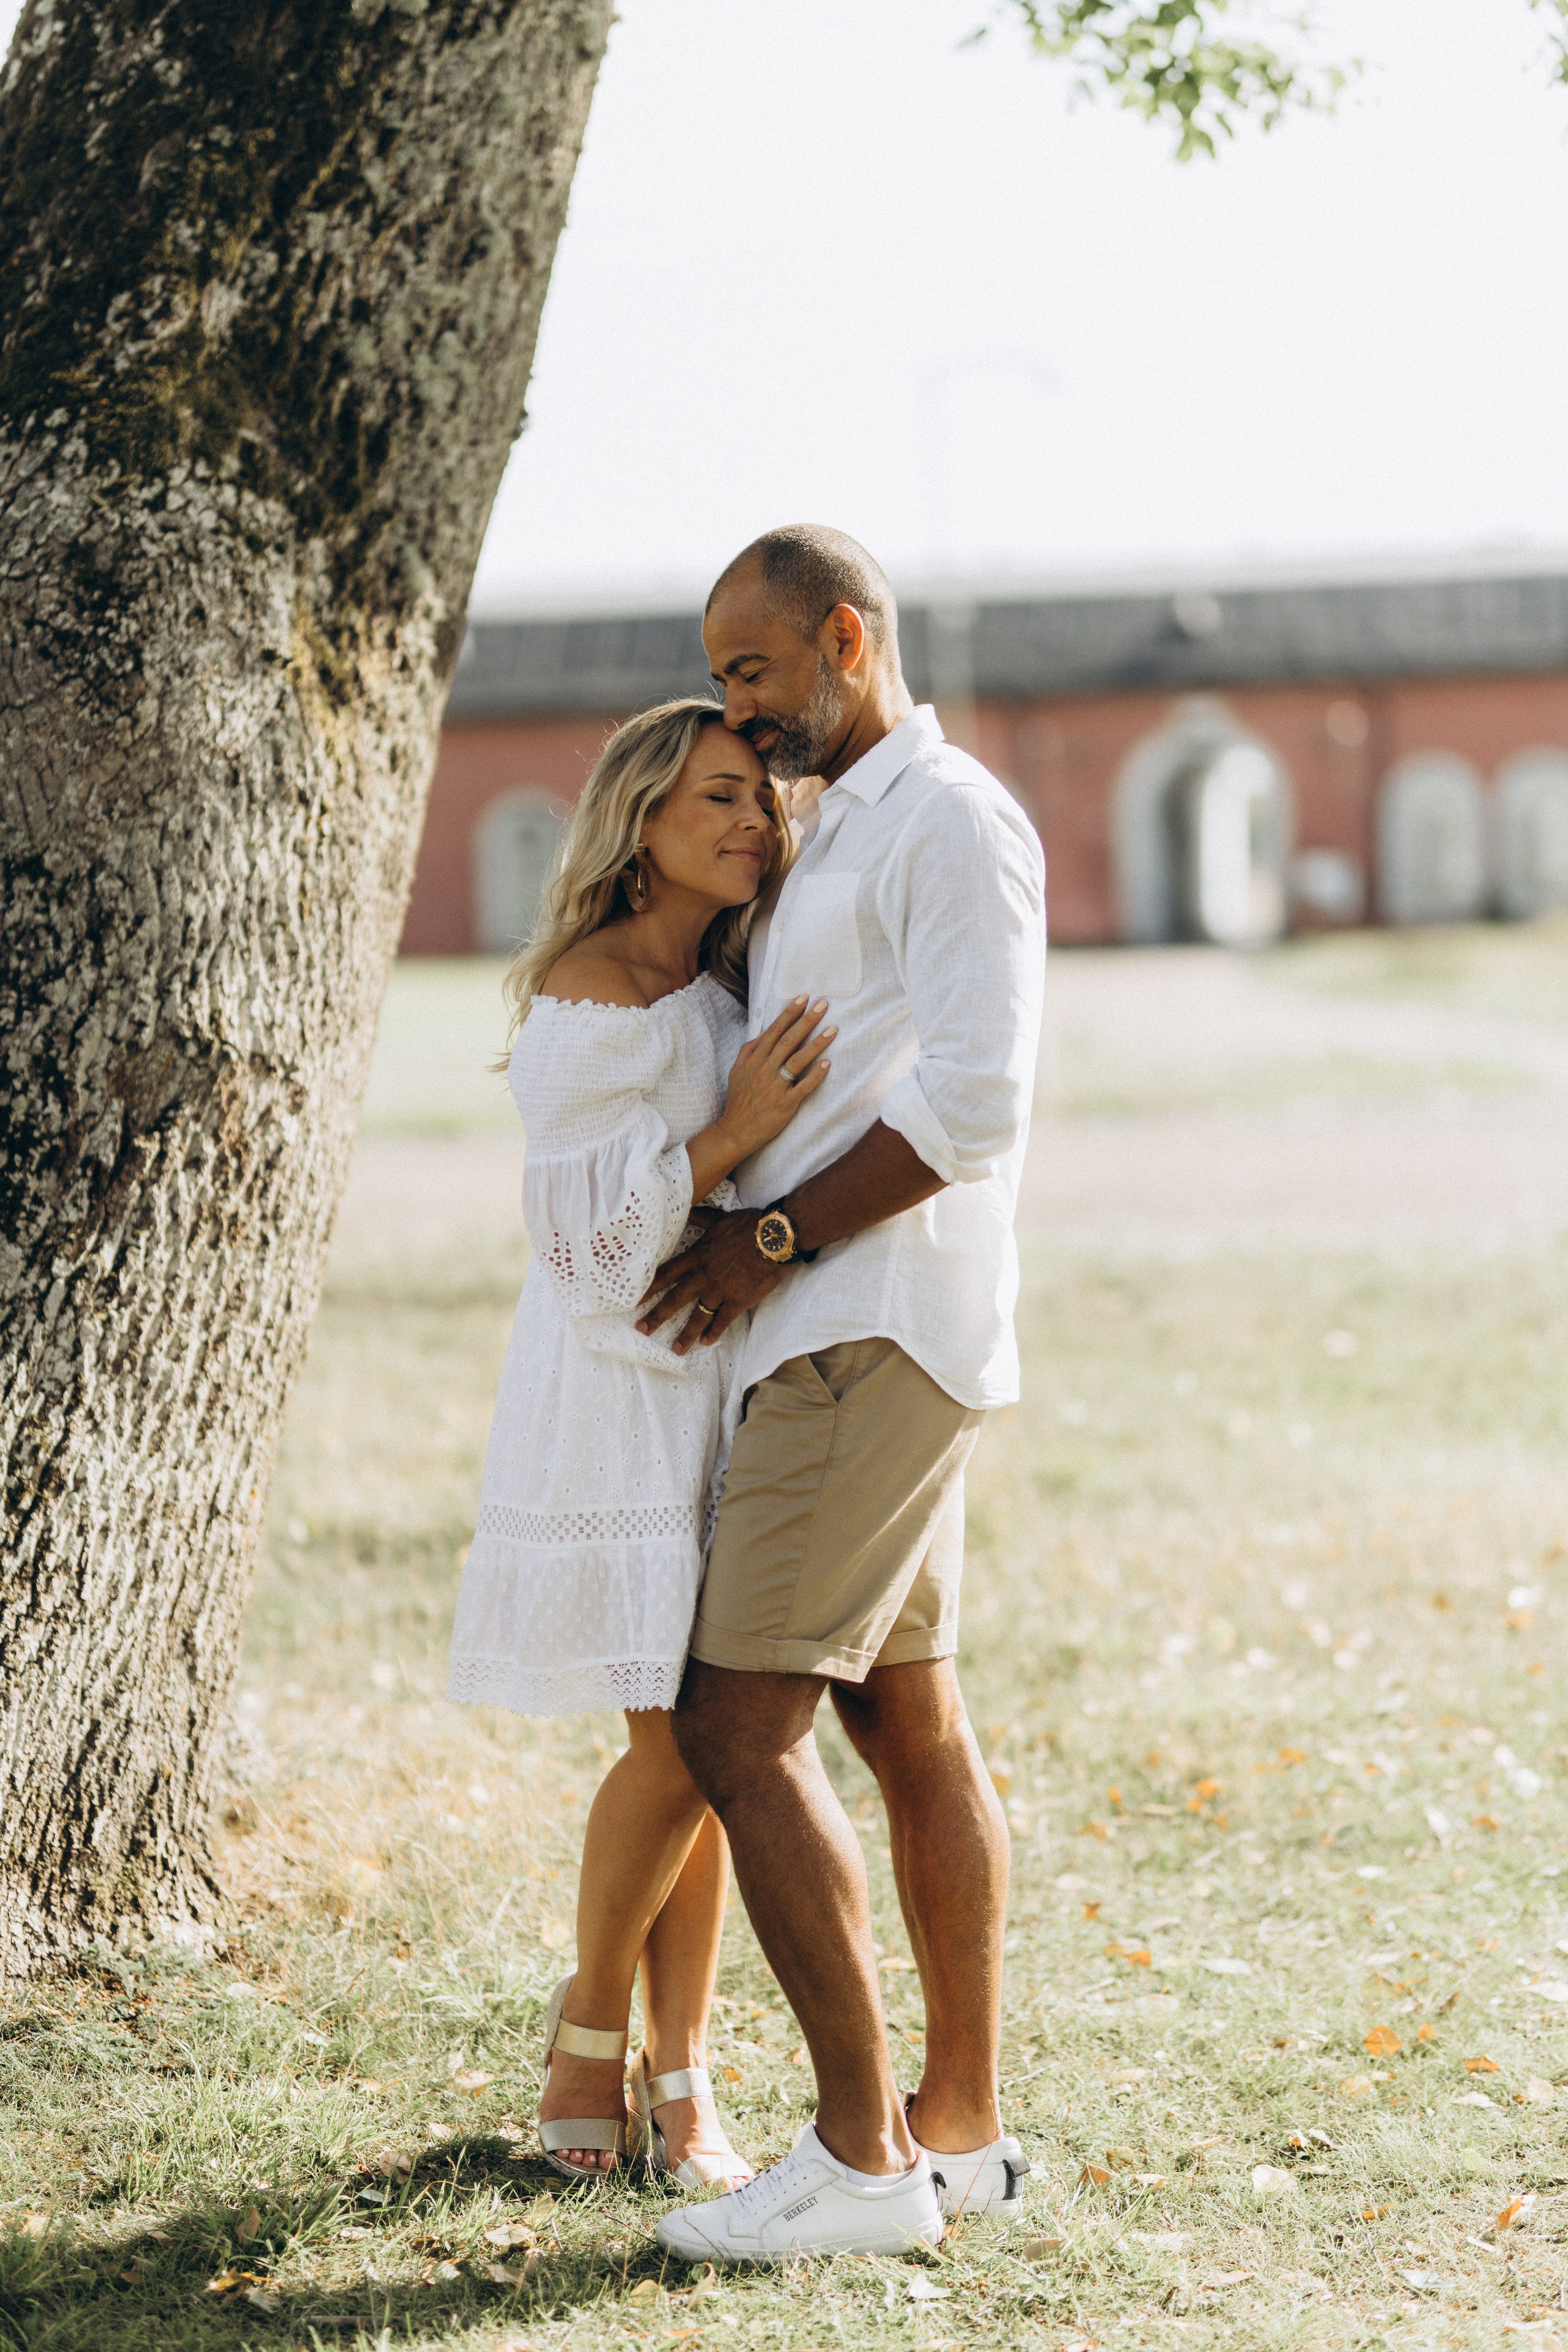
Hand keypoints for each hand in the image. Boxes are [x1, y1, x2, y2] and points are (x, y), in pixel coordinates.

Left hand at [637, 1208, 783, 1351]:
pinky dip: (714, 1332)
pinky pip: (722, 1320)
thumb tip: (688, 1209)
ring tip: (676, 1349)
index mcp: (697, 1256)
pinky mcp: (737, 1301)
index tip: (634, 1299)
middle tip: (641, 1329)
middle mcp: (704, 1276)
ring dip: (686, 1334)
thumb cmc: (748, 1225)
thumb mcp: (720, 1219)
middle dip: (656, 1316)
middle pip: (675, 1299)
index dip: (649, 1287)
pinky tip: (706, 1342)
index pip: (666, 1274)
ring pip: (697, 1316)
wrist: (773, 1238)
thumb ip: (702, 1218)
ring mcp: (719, 1290)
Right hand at [718, 996, 833, 1161]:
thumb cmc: (739, 1099)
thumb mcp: (737, 1070)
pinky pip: (803, 1087)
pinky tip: (827, 1064)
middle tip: (823, 1005)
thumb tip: (765, 1032)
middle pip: (788, 1040)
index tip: (803, 997)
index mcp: (754, 1059)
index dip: (789, 1013)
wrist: (736, 1130)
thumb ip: (751, 1049)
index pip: (774, 1030)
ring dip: (816, 1044)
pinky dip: (815, 1075)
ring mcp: (775, 1086)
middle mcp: (764, 1069)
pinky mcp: (785, 1104)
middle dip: (806, 1020)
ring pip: (798, 1060)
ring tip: (832, 1029)